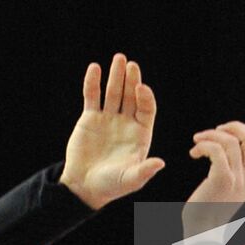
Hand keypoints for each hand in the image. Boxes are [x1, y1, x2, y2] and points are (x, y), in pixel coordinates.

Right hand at [59, 55, 165, 209]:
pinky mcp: (90, 118)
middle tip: (131, 64)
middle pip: (131, 96)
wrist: (84, 186)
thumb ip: (144, 171)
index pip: (146, 110)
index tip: (141, 88)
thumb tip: (160, 163)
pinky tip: (94, 68)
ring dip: (115, 76)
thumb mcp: (130, 180)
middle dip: (132, 80)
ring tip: (118, 58)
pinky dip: (93, 83)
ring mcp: (108, 118)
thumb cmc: (111, 185)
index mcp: (140, 134)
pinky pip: (92, 96)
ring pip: (113, 92)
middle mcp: (126, 123)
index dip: (145, 98)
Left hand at [182, 121, 244, 234]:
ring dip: (211, 134)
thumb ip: (236, 169)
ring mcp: (237, 179)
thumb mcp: (232, 187)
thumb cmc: (211, 207)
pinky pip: (216, 150)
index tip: (227, 134)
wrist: (203, 232)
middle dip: (233, 126)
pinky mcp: (221, 180)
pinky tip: (193, 154)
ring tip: (197, 141)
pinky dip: (203, 145)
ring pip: (231, 141)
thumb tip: (229, 143)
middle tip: (216, 131)